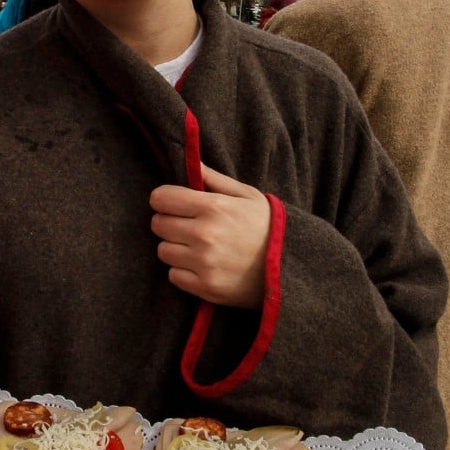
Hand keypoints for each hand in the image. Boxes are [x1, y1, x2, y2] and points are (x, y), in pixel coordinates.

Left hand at [149, 164, 270, 307]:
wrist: (291, 267)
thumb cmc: (268, 226)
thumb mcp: (247, 195)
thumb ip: (214, 179)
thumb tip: (191, 162)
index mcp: (213, 207)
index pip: (161, 198)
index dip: (165, 199)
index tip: (173, 204)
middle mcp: (204, 235)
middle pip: (158, 224)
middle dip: (169, 222)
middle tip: (187, 225)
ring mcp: (204, 263)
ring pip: (163, 251)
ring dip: (175, 247)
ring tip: (196, 246)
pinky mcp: (206, 287)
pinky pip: (174, 275)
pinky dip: (183, 271)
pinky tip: (201, 265)